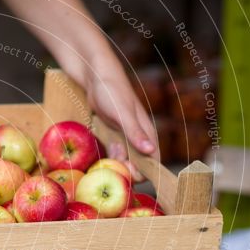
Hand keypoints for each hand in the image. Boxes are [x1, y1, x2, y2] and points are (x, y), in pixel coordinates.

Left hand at [83, 66, 157, 181]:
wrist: (96, 77)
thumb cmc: (112, 91)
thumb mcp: (122, 113)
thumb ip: (135, 133)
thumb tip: (150, 151)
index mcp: (148, 134)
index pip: (153, 163)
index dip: (142, 172)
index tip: (127, 170)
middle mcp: (140, 138)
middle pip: (138, 165)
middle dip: (126, 168)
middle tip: (114, 157)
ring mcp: (126, 138)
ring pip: (125, 160)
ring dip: (116, 160)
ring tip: (111, 146)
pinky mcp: (115, 136)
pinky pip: (115, 153)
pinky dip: (110, 154)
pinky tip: (106, 145)